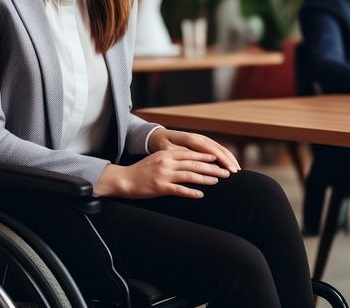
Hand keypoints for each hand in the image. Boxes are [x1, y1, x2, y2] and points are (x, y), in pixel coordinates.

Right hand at [94, 149, 229, 198]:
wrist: (124, 179)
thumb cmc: (140, 170)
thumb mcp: (155, 159)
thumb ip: (170, 158)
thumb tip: (187, 161)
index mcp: (165, 154)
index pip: (189, 154)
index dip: (205, 157)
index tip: (218, 160)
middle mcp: (166, 163)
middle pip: (193, 164)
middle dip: (211, 168)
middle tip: (225, 172)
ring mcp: (163, 175)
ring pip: (189, 176)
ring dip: (205, 179)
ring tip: (217, 181)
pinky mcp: (160, 187)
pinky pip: (179, 190)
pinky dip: (191, 192)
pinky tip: (201, 195)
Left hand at [148, 128, 240, 172]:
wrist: (157, 136)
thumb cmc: (161, 144)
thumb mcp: (168, 150)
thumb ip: (182, 155)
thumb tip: (194, 162)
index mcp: (192, 139)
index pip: (212, 150)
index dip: (223, 160)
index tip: (231, 171)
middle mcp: (199, 138)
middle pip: (220, 149)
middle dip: (230, 161)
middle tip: (239, 174)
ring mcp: (202, 139)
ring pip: (220, 148)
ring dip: (229, 159)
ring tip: (237, 171)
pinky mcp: (202, 143)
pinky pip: (216, 150)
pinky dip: (224, 157)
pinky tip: (228, 166)